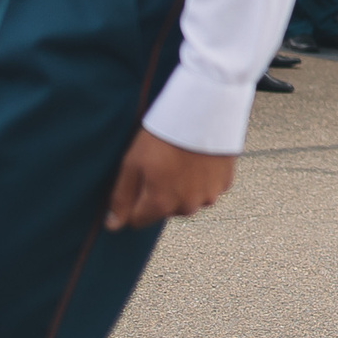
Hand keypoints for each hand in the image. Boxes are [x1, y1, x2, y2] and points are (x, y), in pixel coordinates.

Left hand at [102, 129, 235, 230]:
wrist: (204, 111)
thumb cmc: (163, 136)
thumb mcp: (133, 163)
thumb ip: (121, 198)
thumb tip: (113, 226)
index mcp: (161, 204)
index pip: (137, 220)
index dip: (133, 200)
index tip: (139, 177)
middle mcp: (186, 207)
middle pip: (165, 210)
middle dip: (160, 194)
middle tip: (163, 164)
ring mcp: (209, 196)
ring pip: (188, 200)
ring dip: (184, 188)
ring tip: (182, 160)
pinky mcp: (225, 184)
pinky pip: (208, 189)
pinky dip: (203, 179)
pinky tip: (199, 159)